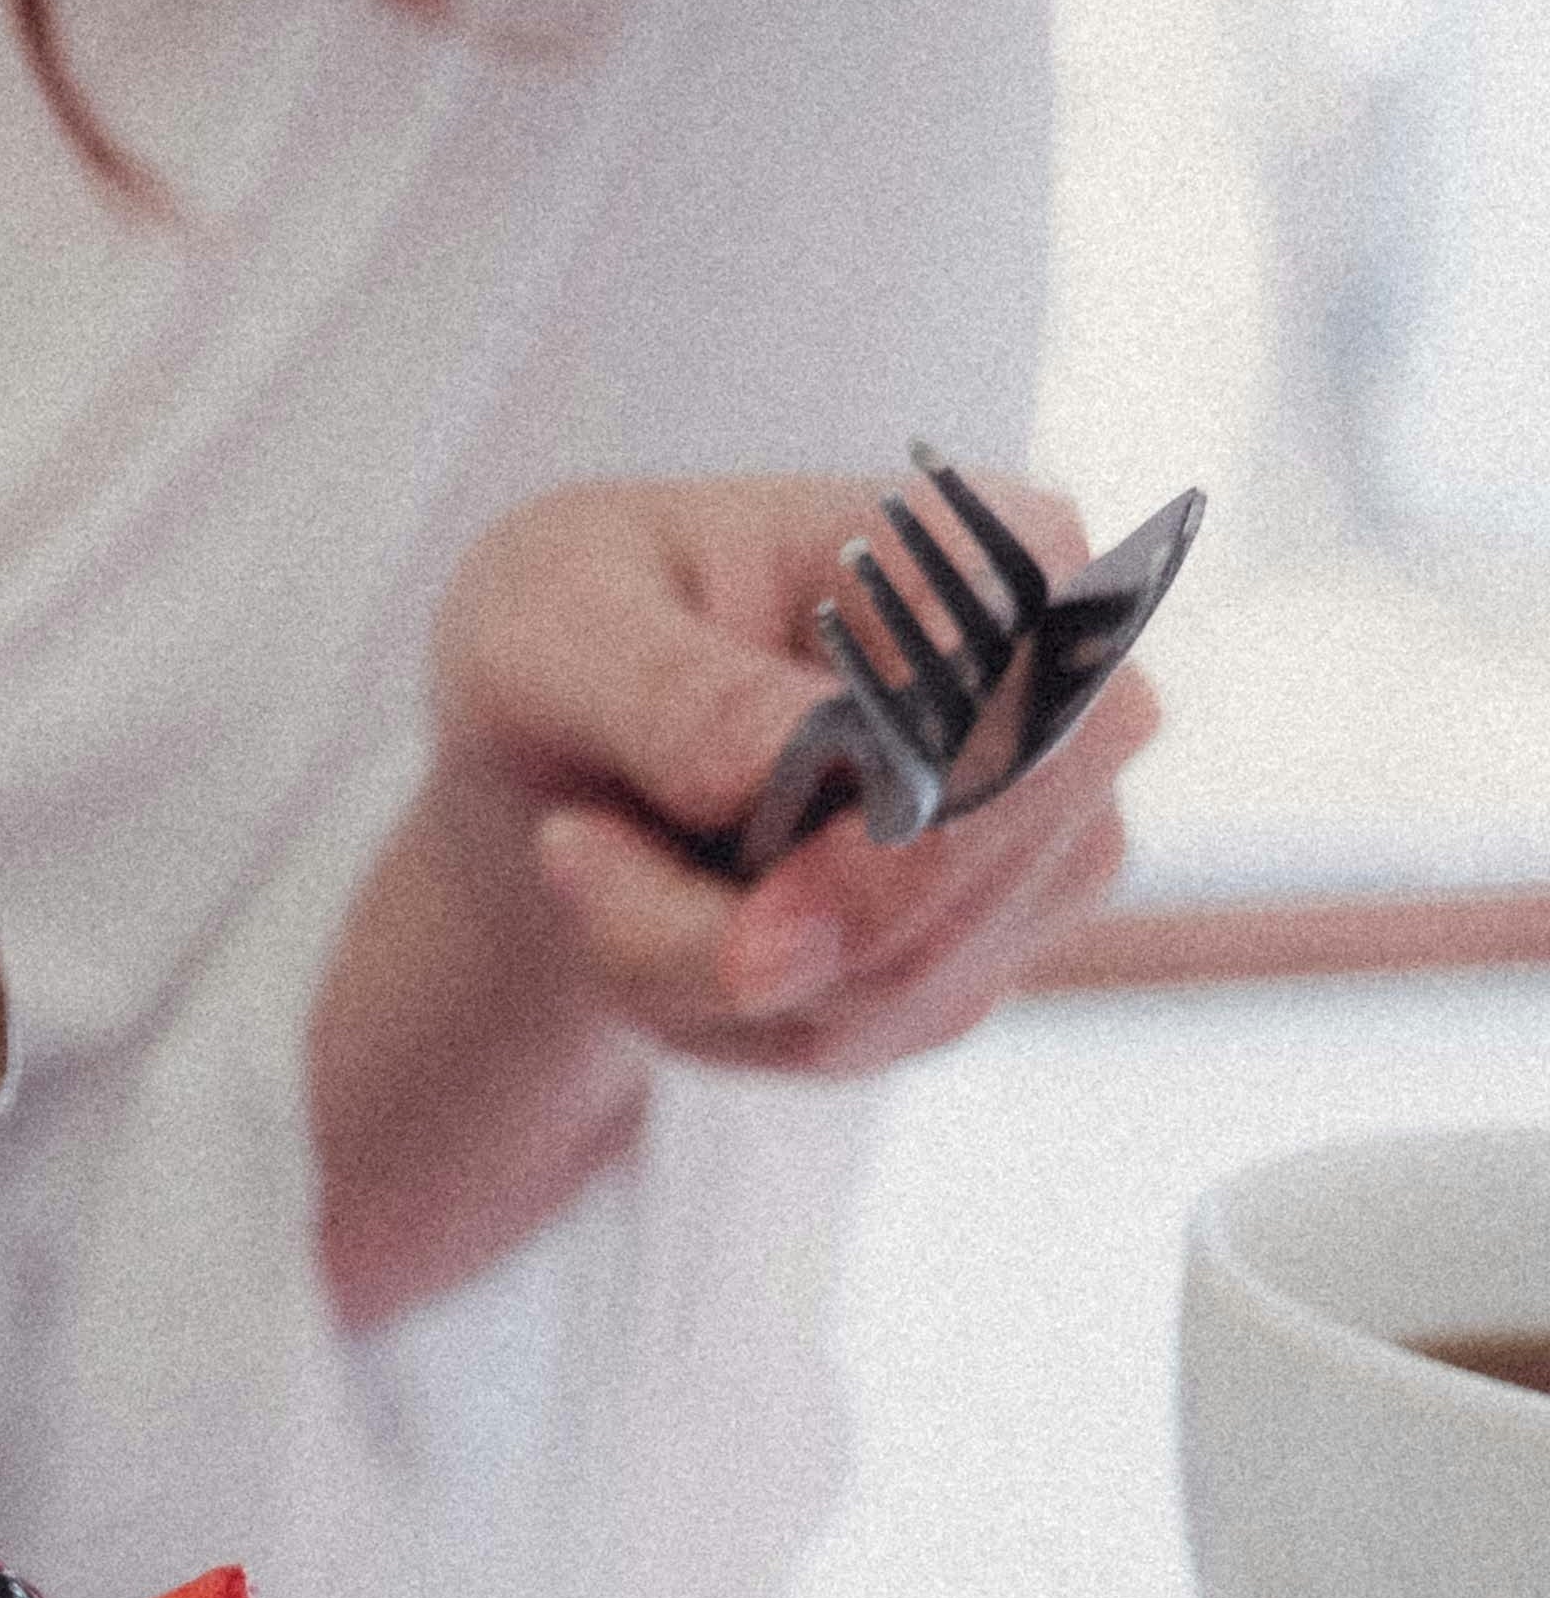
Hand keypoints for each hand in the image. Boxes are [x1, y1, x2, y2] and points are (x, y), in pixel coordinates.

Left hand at [312, 467, 1155, 1327]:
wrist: (549, 759)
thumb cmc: (566, 635)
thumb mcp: (557, 623)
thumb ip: (677, 691)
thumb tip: (796, 759)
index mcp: (999, 557)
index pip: (1045, 727)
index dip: (912, 845)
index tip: (743, 918)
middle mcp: (1049, 707)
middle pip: (969, 888)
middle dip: (755, 930)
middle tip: (576, 862)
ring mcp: (1025, 849)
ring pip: (899, 989)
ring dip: (701, 972)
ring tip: (587, 863)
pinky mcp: (965, 955)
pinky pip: (855, 1040)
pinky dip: (715, 1014)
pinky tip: (643, 919)